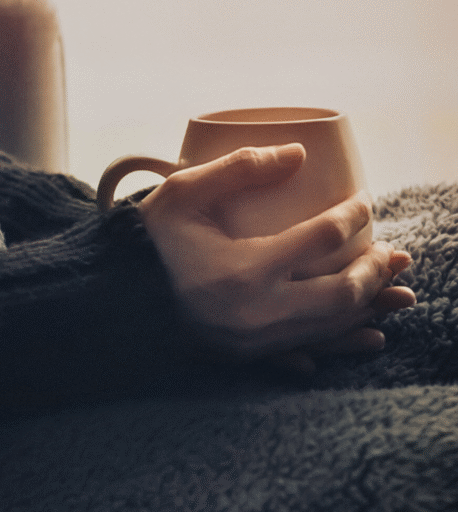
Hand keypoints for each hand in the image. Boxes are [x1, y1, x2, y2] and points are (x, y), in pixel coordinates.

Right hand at [137, 143, 415, 362]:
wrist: (113, 301)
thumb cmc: (147, 242)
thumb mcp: (183, 194)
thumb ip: (238, 168)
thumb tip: (298, 152)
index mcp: (243, 269)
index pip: (323, 237)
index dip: (354, 214)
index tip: (364, 200)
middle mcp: (257, 313)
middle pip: (341, 292)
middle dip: (375, 269)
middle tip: (393, 251)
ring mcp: (255, 342)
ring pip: (332, 328)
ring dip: (371, 306)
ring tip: (399, 289)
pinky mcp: (248, 359)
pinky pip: (310, 355)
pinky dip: (344, 345)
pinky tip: (371, 338)